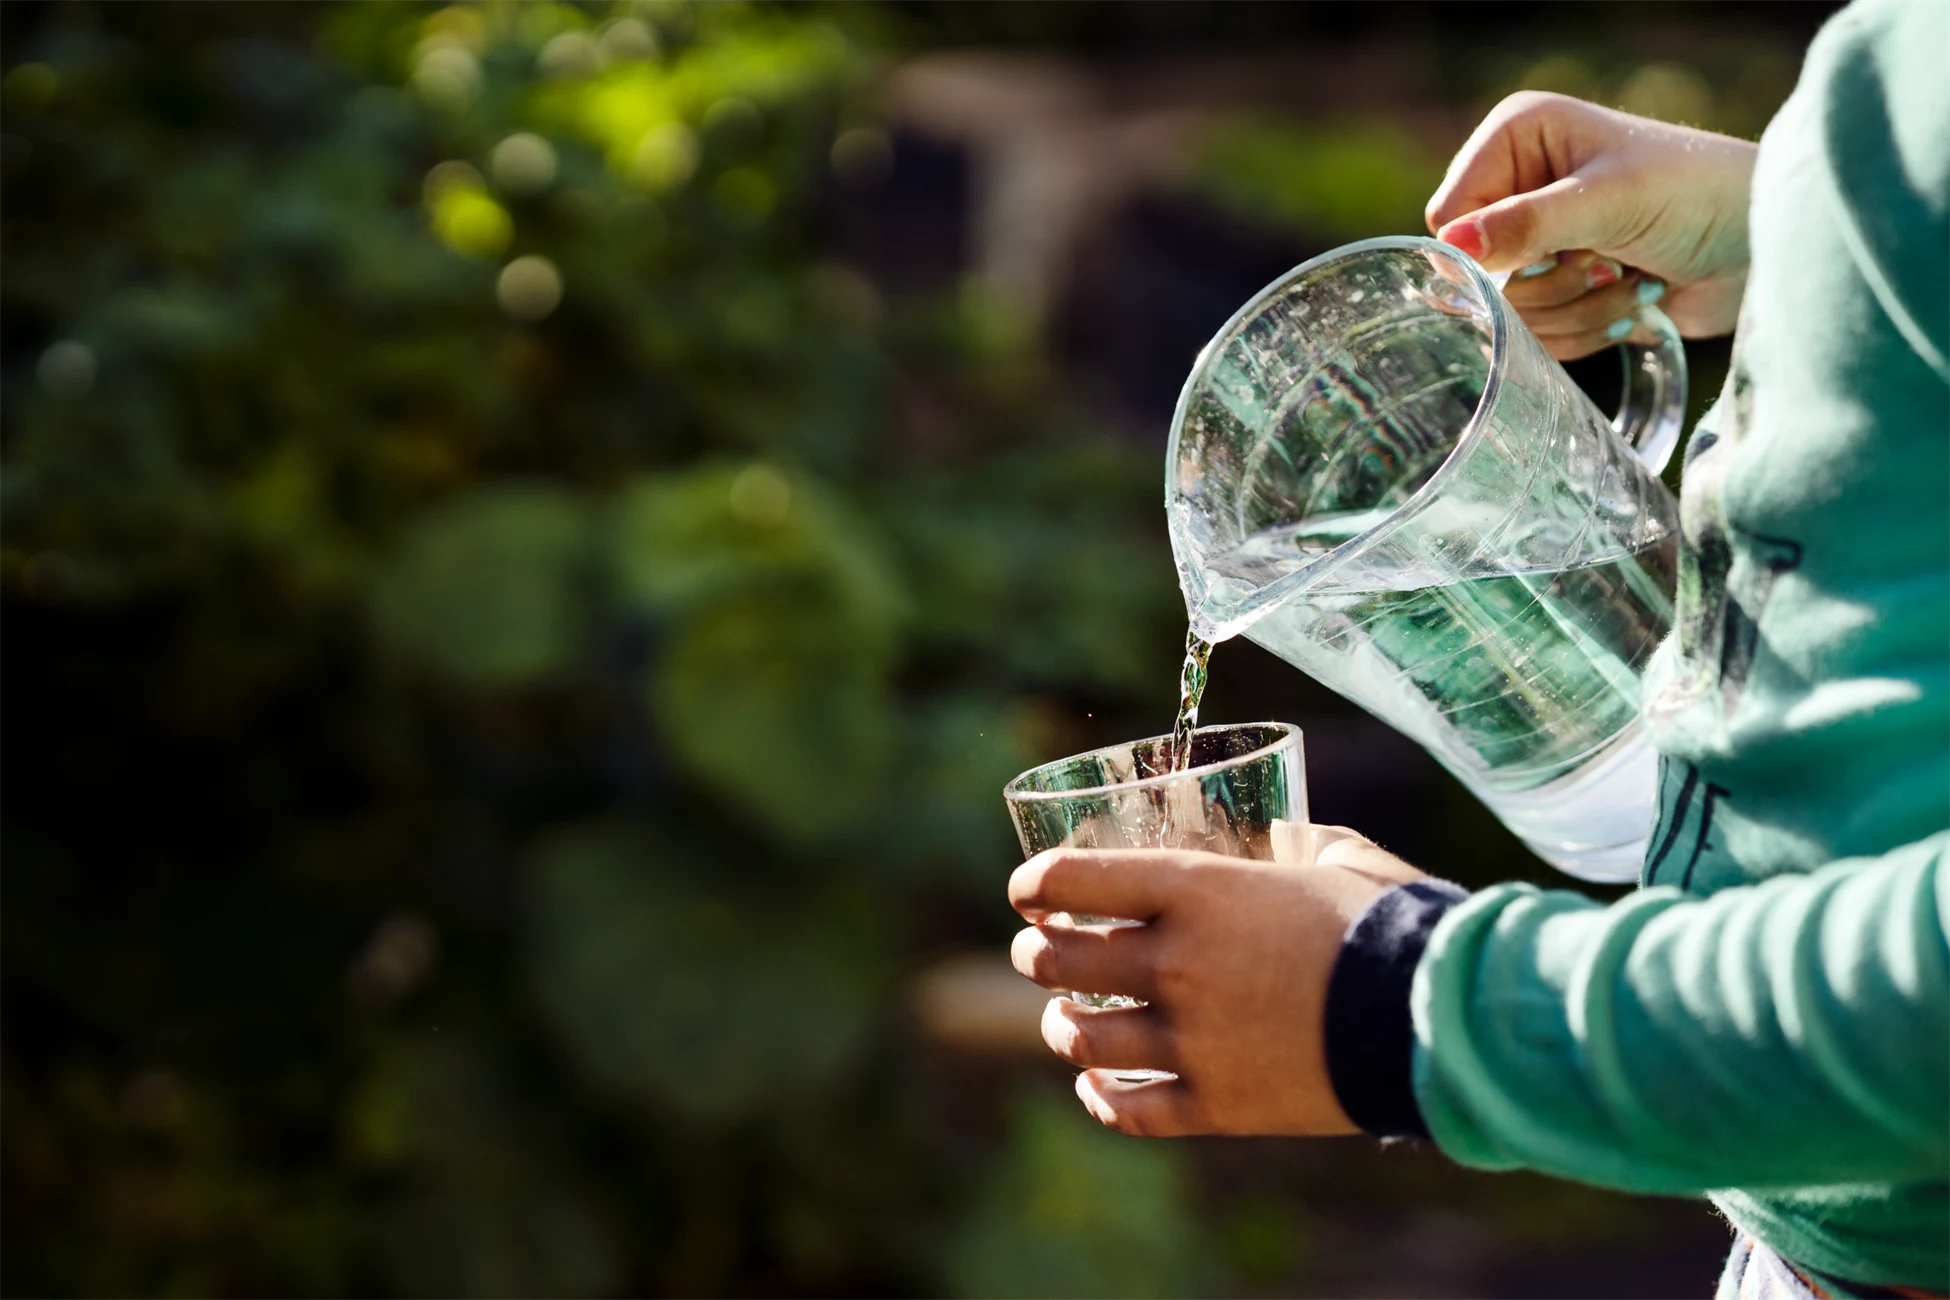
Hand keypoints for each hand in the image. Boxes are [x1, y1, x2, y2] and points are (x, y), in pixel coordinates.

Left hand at [1007, 827, 1426, 1136]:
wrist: (1434, 1018)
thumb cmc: (1392, 924)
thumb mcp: (1338, 859)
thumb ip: (1298, 843)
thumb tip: (1287, 835)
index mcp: (1196, 890)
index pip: (1072, 881)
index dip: (1034, 884)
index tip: (1026, 890)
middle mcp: (1176, 963)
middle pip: (1057, 960)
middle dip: (1035, 953)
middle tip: (1037, 951)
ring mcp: (1190, 1039)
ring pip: (1079, 1037)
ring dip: (1061, 1025)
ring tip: (1065, 1019)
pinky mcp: (1215, 1104)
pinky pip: (1127, 1110)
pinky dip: (1102, 1097)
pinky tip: (1101, 1086)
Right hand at [1426, 91, 1756, 358]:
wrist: (1768, 243)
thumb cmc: (1701, 194)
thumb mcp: (1612, 202)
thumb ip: (1528, 223)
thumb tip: (1452, 247)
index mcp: (1516, 138)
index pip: (1450, 216)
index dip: (1490, 250)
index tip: (1551, 250)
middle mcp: (1519, 185)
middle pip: (1478, 274)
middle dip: (1549, 283)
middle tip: (1608, 260)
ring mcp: (1540, 240)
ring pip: (1511, 313)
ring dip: (1580, 309)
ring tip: (1634, 278)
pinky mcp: (1564, 288)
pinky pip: (1539, 336)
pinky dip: (1590, 329)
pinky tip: (1636, 300)